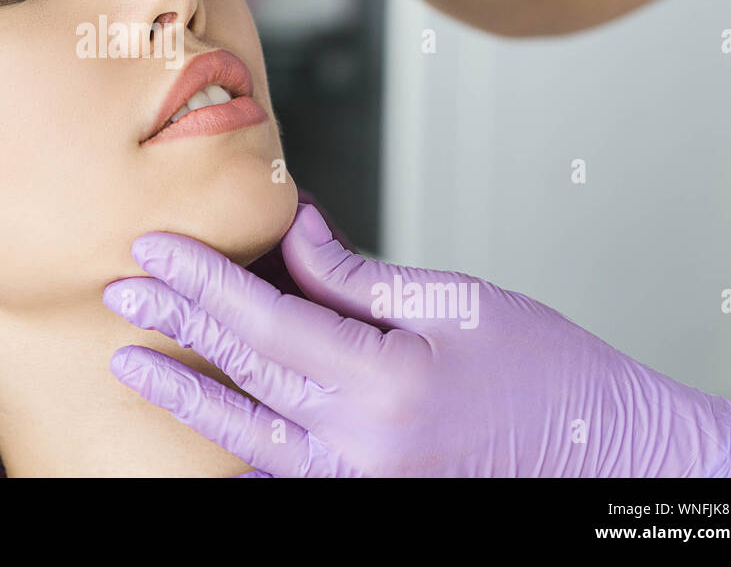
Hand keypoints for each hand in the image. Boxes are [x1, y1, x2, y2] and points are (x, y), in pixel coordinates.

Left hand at [103, 202, 730, 475]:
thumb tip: (291, 234)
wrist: (609, 455)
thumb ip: (355, 274)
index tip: (156, 250)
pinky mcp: (368, 496)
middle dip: (177, 327)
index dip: (202, 282)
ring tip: (132, 361)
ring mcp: (362, 482)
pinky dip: (238, 443)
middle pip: (244, 373)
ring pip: (249, 434)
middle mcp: (363, 445)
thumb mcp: (457, 299)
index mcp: (387, 383)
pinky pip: (285, 471)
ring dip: (186, 393)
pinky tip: (203, 418)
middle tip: (121, 290)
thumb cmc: (549, 373)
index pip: (264, 323)